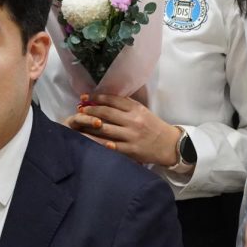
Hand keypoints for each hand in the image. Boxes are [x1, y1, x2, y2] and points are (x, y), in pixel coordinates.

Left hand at [65, 92, 180, 165]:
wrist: (168, 145)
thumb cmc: (152, 126)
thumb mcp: (142, 111)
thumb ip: (126, 104)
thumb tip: (104, 98)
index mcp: (136, 109)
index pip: (113, 100)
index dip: (97, 97)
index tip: (85, 97)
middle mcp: (133, 121)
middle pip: (106, 112)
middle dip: (90, 109)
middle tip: (79, 109)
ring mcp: (131, 136)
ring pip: (105, 129)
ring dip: (89, 125)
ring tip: (78, 122)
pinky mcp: (130, 150)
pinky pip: (110, 145)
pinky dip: (98, 142)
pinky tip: (87, 139)